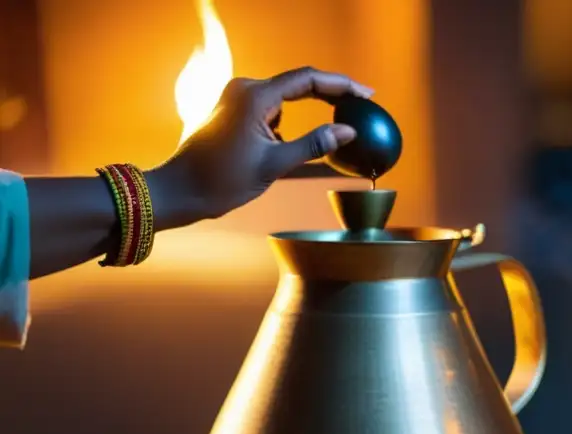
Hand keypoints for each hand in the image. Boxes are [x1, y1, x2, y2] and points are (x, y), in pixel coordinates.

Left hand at [148, 66, 372, 224]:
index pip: (307, 80)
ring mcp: (238, 100)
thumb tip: (347, 132)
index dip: (341, 85)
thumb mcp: (274, 165)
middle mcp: (246, 89)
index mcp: (255, 96)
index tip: (366, 94)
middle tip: (361, 106)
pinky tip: (298, 146)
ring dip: (308, 116)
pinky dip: (289, 127)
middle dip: (330, 96)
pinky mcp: (235, 114)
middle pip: (298, 85)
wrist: (180, 190)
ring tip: (334, 134)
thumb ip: (314, 146)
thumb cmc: (221, 180)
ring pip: (285, 103)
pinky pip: (271, 114)